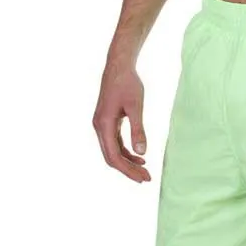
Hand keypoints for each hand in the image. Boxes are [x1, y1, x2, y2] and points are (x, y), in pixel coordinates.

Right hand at [92, 60, 151, 182]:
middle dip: (128, 169)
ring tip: (144, 170)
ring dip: (127, 161)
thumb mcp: (136, 106)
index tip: (143, 177)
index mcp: (103, 125)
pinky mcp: (106, 121)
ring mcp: (101, 125)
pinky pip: (114, 142)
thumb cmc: (128, 83)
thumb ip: (138, 129)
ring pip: (112, 151)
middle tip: (146, 178)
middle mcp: (99, 128)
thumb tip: (142, 153)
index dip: (128, 170)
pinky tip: (139, 155)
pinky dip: (125, 151)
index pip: (113, 157)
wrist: (119, 66)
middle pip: (111, 157)